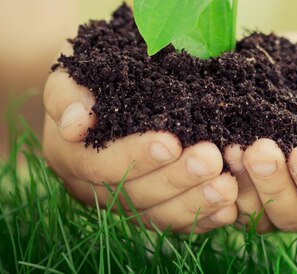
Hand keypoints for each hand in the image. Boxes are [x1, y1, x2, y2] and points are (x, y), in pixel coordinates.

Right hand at [42, 69, 237, 233]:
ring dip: (194, 202)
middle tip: (211, 159)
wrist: (104, 84)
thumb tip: (76, 124)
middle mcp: (96, 187)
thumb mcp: (72, 73)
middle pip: (135, 194)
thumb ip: (67, 95)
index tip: (170, 142)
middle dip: (176, 179)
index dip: (135, 157)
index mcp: (72, 155)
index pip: (101, 165)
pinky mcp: (151, 207)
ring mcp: (125, 200)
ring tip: (227, 186)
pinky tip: (229, 208)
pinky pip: (175, 222)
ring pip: (158, 214)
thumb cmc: (90, 75)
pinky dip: (203, 218)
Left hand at [224, 43, 296, 232]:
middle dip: (274, 183)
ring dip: (242, 182)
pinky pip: (226, 194)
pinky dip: (218, 177)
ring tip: (232, 147)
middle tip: (260, 149)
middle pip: (290, 214)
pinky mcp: (240, 182)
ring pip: (255, 211)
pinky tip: (212, 149)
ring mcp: (269, 196)